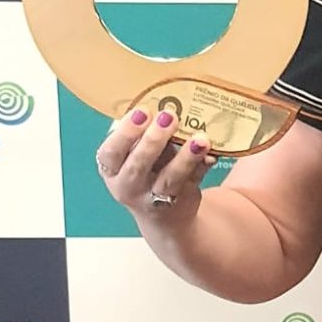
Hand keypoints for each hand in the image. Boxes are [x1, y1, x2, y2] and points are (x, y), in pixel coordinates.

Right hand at [94, 107, 218, 230]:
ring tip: (200, 138)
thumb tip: (163, 106)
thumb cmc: (146, 169)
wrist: (163, 215)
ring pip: (169, 179)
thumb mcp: (136, 154)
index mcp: (112, 170)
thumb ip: (144, 134)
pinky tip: (211, 153)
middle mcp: (129, 186)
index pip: (110, 153)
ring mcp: (155, 198)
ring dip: (185, 157)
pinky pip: (193, 181)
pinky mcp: (182, 200)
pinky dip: (202, 166)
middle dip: (153, 140)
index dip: (124, 133)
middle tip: (169, 116)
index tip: (142, 111)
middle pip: (138, 166)